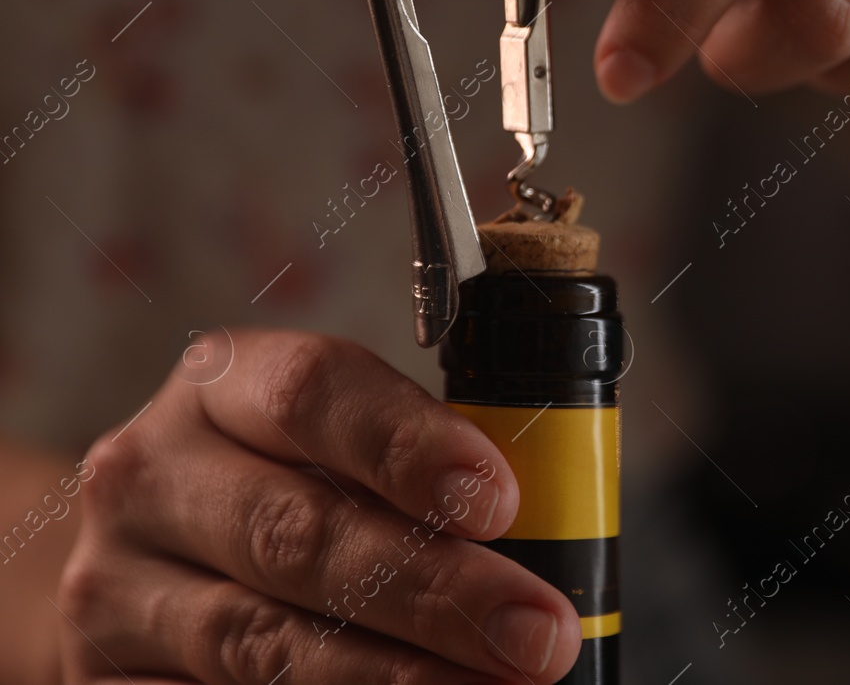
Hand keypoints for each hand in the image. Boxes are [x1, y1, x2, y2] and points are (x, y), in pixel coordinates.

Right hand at [56, 331, 581, 683]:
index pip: (314, 392)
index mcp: (223, 384)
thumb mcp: (340, 452)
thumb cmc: (293, 493)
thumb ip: (424, 476)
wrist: (144, 573)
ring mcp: (113, 587)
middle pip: (298, 528)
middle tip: (538, 635)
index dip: (409, 446)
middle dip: (436, 589)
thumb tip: (553, 538)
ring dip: (398, 678)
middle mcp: (150, 474)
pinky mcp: (105, 681)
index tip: (500, 502)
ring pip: (263, 640)